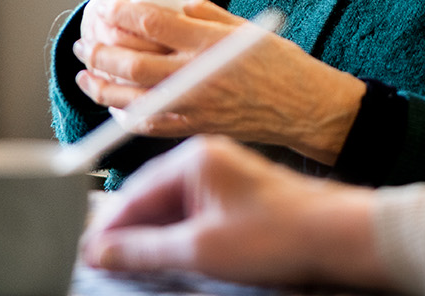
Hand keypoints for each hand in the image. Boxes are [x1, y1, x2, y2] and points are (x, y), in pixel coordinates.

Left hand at [73, 0, 367, 164]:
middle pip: (132, 64)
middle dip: (101, 51)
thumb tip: (171, 8)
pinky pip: (149, 125)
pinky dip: (125, 116)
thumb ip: (205, 15)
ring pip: (131, 99)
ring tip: (86, 74)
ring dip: (101, 86)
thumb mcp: (246, 26)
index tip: (106, 8)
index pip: (152, 24)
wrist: (305, 108)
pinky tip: (115, 105)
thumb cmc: (282, 65)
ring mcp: (193, 106)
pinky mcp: (195, 128)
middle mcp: (197, 75)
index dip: (121, 13)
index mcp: (210, 42)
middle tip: (85, 44)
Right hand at [81, 137, 390, 288]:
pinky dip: (180, 236)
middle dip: (129, 232)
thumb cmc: (279, 233)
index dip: (108, 226)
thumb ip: (144, 250)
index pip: (134, 191)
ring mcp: (227, 176)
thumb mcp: (199, 248)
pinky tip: (175, 257)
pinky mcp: (241, 197)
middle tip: (105, 263)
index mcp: (195, 158)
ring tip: (136, 265)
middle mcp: (210, 159)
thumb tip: (104, 251)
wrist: (335, 236)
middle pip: (153, 197)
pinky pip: (197, 213)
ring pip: (174, 207)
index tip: (88, 252)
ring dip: (154, 236)